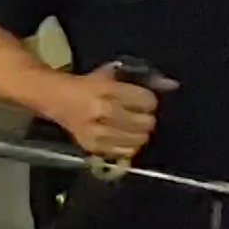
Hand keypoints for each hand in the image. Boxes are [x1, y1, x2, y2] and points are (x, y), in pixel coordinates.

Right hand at [49, 61, 179, 159]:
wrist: (55, 99)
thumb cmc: (87, 85)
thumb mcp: (111, 76)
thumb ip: (142, 81)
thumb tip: (173, 85)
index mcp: (106, 89)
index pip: (146, 101)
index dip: (148, 100)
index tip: (142, 99)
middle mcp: (102, 112)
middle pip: (145, 123)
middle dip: (146, 118)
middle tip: (138, 114)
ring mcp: (97, 132)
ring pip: (138, 140)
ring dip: (139, 133)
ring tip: (130, 126)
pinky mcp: (93, 147)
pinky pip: (125, 153)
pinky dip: (128, 145)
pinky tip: (122, 136)